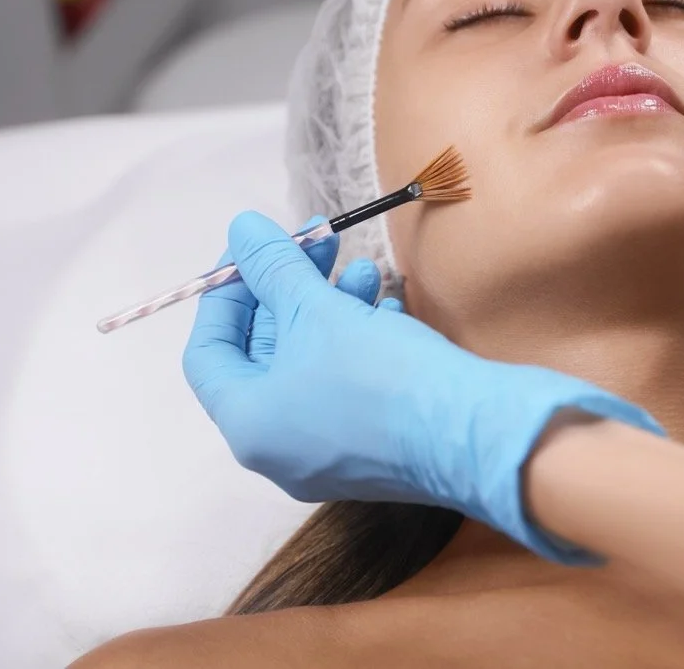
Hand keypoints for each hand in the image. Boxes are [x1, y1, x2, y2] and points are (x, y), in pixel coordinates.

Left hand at [181, 210, 661, 562]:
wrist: (475, 436)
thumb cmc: (382, 377)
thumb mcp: (319, 312)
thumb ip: (273, 268)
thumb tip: (240, 228)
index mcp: (249, 425)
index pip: (209, 351)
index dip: (228, 293)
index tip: (257, 249)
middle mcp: (280, 449)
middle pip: (266, 353)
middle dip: (292, 289)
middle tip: (319, 238)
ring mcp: (330, 454)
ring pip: (314, 365)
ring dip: (332, 307)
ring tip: (364, 268)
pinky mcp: (377, 447)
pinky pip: (350, 385)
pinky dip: (361, 340)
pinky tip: (390, 305)